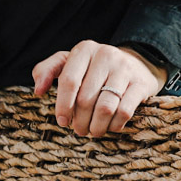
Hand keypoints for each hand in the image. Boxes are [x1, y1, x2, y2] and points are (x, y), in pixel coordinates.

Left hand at [31, 41, 164, 137]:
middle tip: (79, 130)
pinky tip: (111, 126)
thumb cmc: (93, 67)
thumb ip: (46, 71)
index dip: (63, 105)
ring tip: (93, 131)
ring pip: (105, 108)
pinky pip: (125, 111)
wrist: (137, 63)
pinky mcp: (141, 83)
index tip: (62, 121)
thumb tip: (38, 91)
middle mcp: (105, 55)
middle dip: (80, 120)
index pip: (69, 81)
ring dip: (97, 126)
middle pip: (86, 98)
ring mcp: (125, 68)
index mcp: (84, 49)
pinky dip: (115, 125)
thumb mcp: (68, 62)